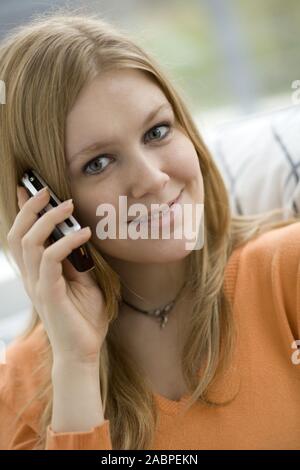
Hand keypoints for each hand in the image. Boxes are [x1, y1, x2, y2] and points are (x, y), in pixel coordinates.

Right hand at [7, 185, 108, 364]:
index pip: (22, 236)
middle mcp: (31, 277)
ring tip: (67, 205)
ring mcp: (37, 285)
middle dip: (28, 209)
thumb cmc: (84, 318)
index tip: (29, 189)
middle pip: (17, 235)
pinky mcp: (48, 293)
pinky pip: (50, 259)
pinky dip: (66, 241)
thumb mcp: (84, 282)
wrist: (83, 352)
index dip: (22, 212)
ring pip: (29, 242)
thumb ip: (76, 261)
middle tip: (45, 190)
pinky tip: (84, 233)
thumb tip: (78, 236)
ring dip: (48, 219)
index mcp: (37, 273)